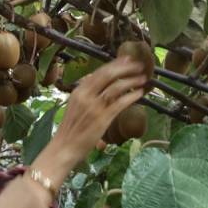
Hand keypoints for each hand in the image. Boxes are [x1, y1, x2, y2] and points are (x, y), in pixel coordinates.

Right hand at [30, 57, 147, 187]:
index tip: (127, 59)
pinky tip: (139, 94)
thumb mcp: (74, 105)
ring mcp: (94, 107)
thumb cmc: (70, 130)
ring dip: (131, 81)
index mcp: (79, 91)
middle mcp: (86, 95)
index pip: (99, 72)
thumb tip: (92, 78)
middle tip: (139, 65)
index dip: (114, 64)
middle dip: (125, 68)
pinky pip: (120, 103)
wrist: (64, 148)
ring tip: (143, 79)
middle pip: (108, 75)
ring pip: (116, 87)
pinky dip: (131, 96)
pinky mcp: (102, 119)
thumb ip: (85, 92)